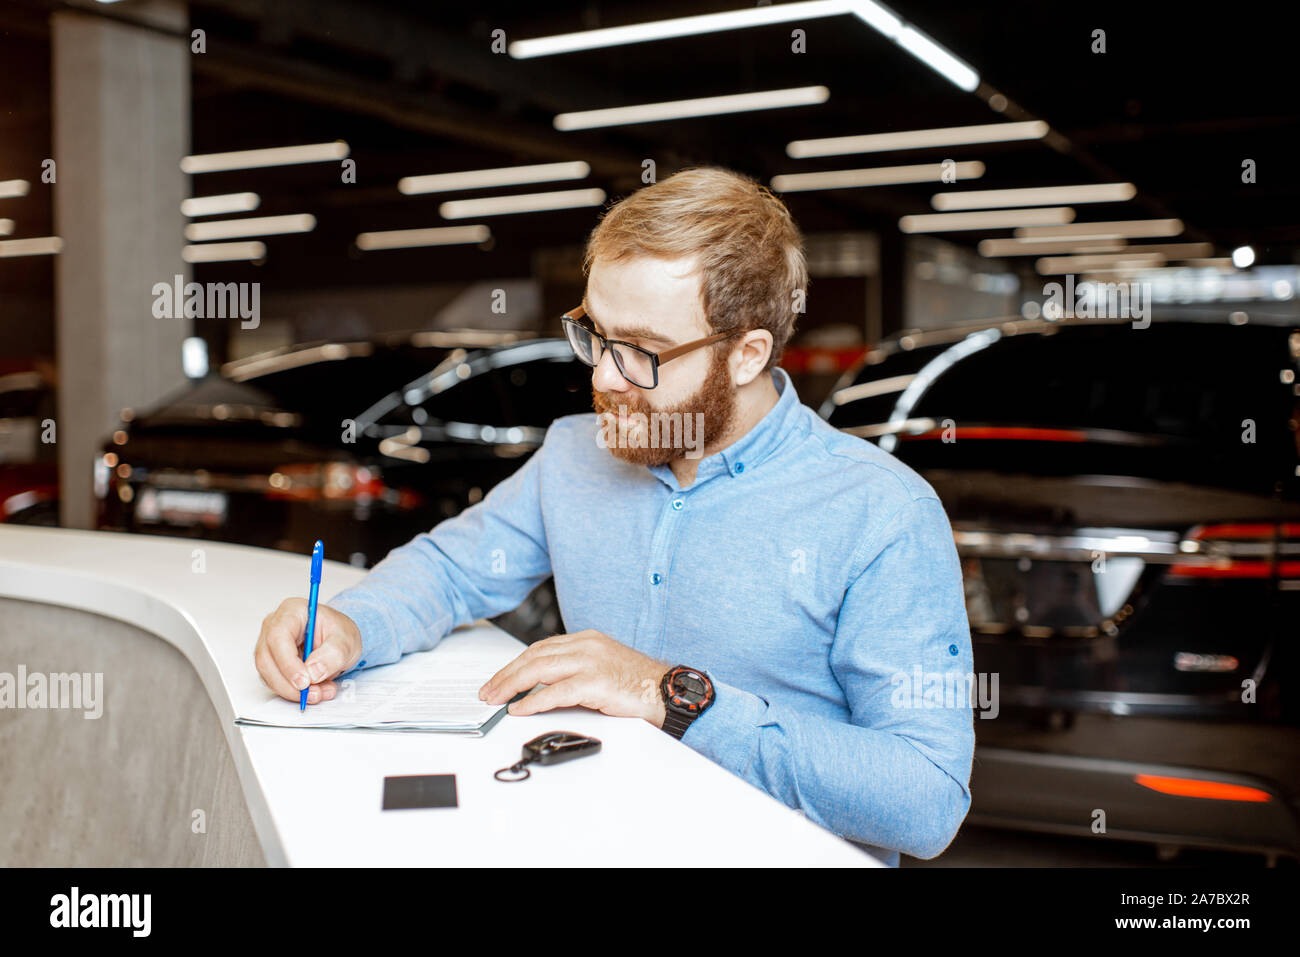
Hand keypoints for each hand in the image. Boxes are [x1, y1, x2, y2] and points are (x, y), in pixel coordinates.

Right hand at [254, 598, 362, 704]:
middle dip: (289, 683)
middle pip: (267, 658)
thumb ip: (332, 654)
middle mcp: (275, 626)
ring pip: (268, 674)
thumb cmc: (339, 633)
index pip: (278, 636)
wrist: (339, 641)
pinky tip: (314, 692)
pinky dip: (293, 692)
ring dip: (292, 691)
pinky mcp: (272, 663)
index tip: (304, 681)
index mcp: (292, 611)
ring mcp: (270, 645)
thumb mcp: (346, 640)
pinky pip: (274, 682)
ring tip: (320, 693)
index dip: (288, 662)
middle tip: (313, 693)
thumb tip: (313, 672)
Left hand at [478, 629, 667, 726]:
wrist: (666, 691)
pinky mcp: (595, 682)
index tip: (500, 679)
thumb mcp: (602, 667)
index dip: (516, 664)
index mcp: (587, 639)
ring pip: (538, 670)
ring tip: (497, 699)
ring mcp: (590, 662)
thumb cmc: (638, 684)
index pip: (540, 648)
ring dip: (512, 685)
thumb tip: (543, 688)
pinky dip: (533, 701)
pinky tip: (520, 709)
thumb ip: (575, 670)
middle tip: (489, 691)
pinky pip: (555, 692)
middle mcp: (586, 645)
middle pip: (534, 656)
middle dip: (506, 675)